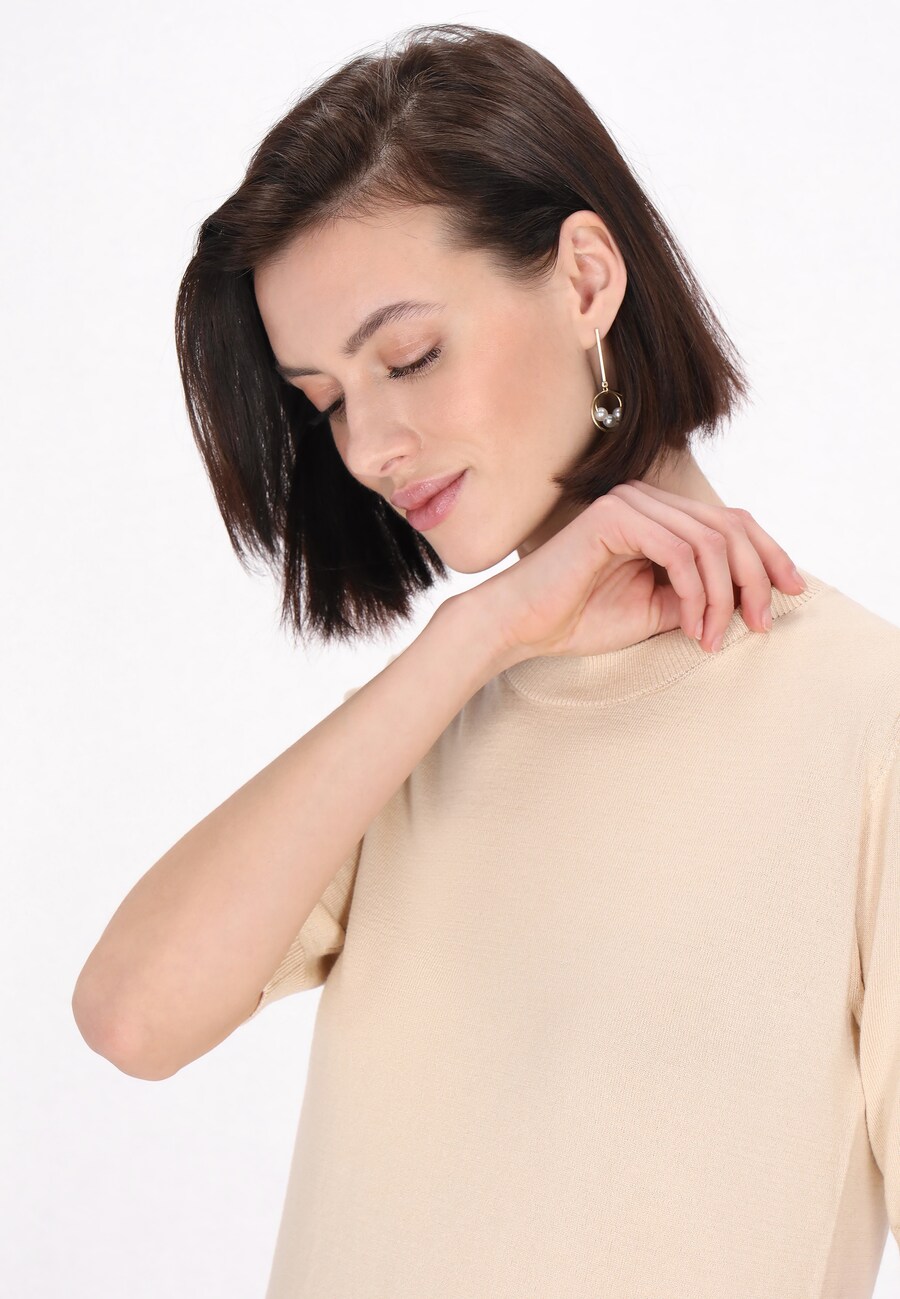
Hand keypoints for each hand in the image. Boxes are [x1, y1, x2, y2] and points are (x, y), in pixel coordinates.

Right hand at [472, 479, 805, 665]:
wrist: (521, 625)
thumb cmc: (580, 619)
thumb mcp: (659, 610)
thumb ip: (701, 596)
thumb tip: (754, 599)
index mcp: (659, 515)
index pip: (732, 523)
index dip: (770, 555)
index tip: (793, 593)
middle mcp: (648, 500)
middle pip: (731, 526)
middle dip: (757, 577)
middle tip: (762, 623)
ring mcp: (631, 503)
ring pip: (711, 542)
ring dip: (722, 596)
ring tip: (711, 636)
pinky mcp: (615, 518)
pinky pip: (679, 551)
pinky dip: (695, 592)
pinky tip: (692, 624)